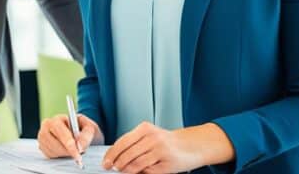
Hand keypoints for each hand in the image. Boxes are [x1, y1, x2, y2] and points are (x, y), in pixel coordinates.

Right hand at [38, 113, 103, 160]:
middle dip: (68, 151)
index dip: (69, 144)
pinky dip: (61, 156)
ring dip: (65, 154)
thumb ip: (86, 135)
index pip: (60, 132)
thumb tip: (79, 146)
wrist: (77, 132)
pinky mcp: (42, 148)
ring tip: (73, 149)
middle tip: (78, 154)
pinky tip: (66, 151)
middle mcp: (45, 129)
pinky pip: (51, 157)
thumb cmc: (81, 128)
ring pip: (54, 152)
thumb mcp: (88, 127)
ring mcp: (42, 139)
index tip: (78, 152)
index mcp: (55, 120)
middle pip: (55, 144)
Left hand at [103, 122, 232, 173]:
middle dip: (117, 163)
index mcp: (146, 128)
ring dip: (127, 170)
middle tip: (113, 169)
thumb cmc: (168, 142)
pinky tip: (140, 172)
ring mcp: (161, 150)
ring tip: (124, 172)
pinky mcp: (167, 163)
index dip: (112, 154)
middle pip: (127, 153)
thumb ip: (135, 144)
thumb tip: (116, 158)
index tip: (105, 162)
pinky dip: (142, 173)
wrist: (192, 145)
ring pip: (136, 164)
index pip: (123, 141)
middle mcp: (153, 138)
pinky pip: (149, 171)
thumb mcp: (150, 136)